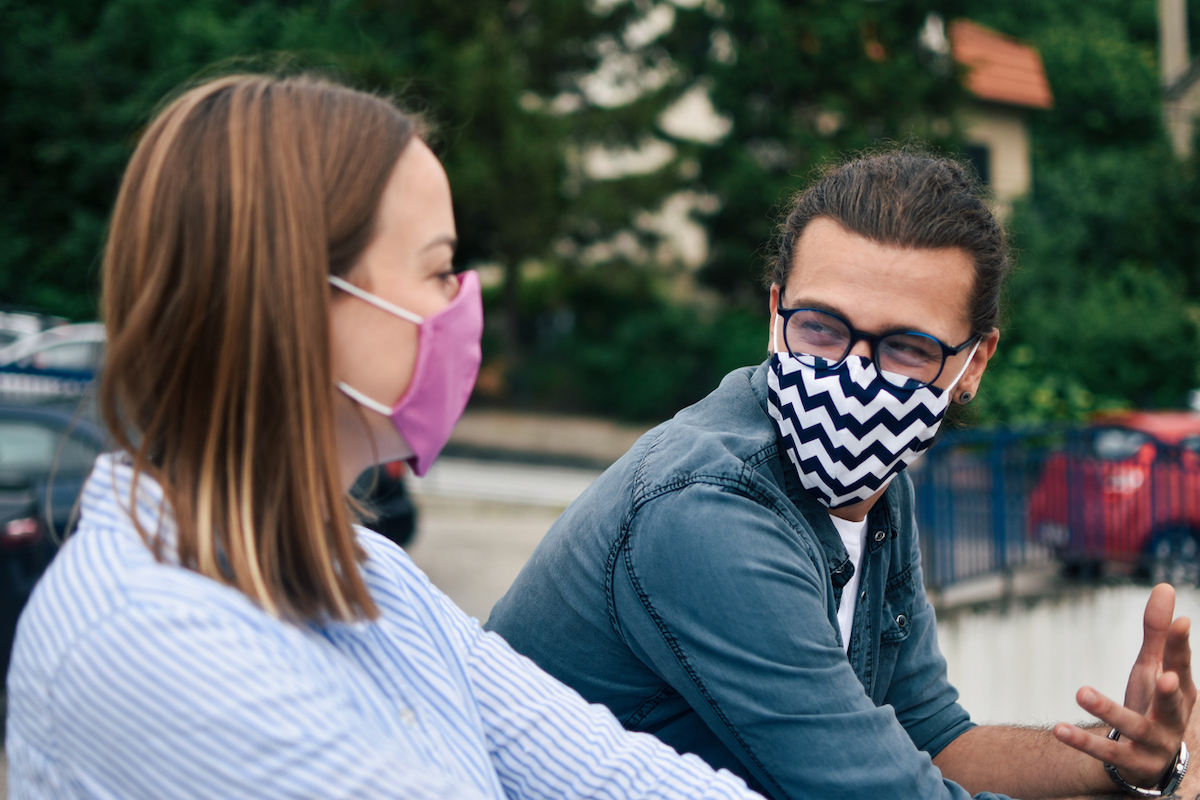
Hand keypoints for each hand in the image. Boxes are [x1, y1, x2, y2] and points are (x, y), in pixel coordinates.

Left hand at [1052, 584, 1194, 787]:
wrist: (1153, 759)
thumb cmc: (1154, 704)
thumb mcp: (1155, 668)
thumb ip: (1158, 633)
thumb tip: (1164, 586)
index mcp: (1182, 693)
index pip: (1182, 666)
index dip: (1181, 645)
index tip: (1180, 621)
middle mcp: (1174, 720)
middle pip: (1172, 705)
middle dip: (1169, 692)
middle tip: (1161, 676)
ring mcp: (1154, 745)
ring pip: (1134, 728)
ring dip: (1109, 711)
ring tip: (1082, 692)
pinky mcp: (1131, 763)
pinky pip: (1105, 752)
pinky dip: (1082, 742)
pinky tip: (1060, 728)